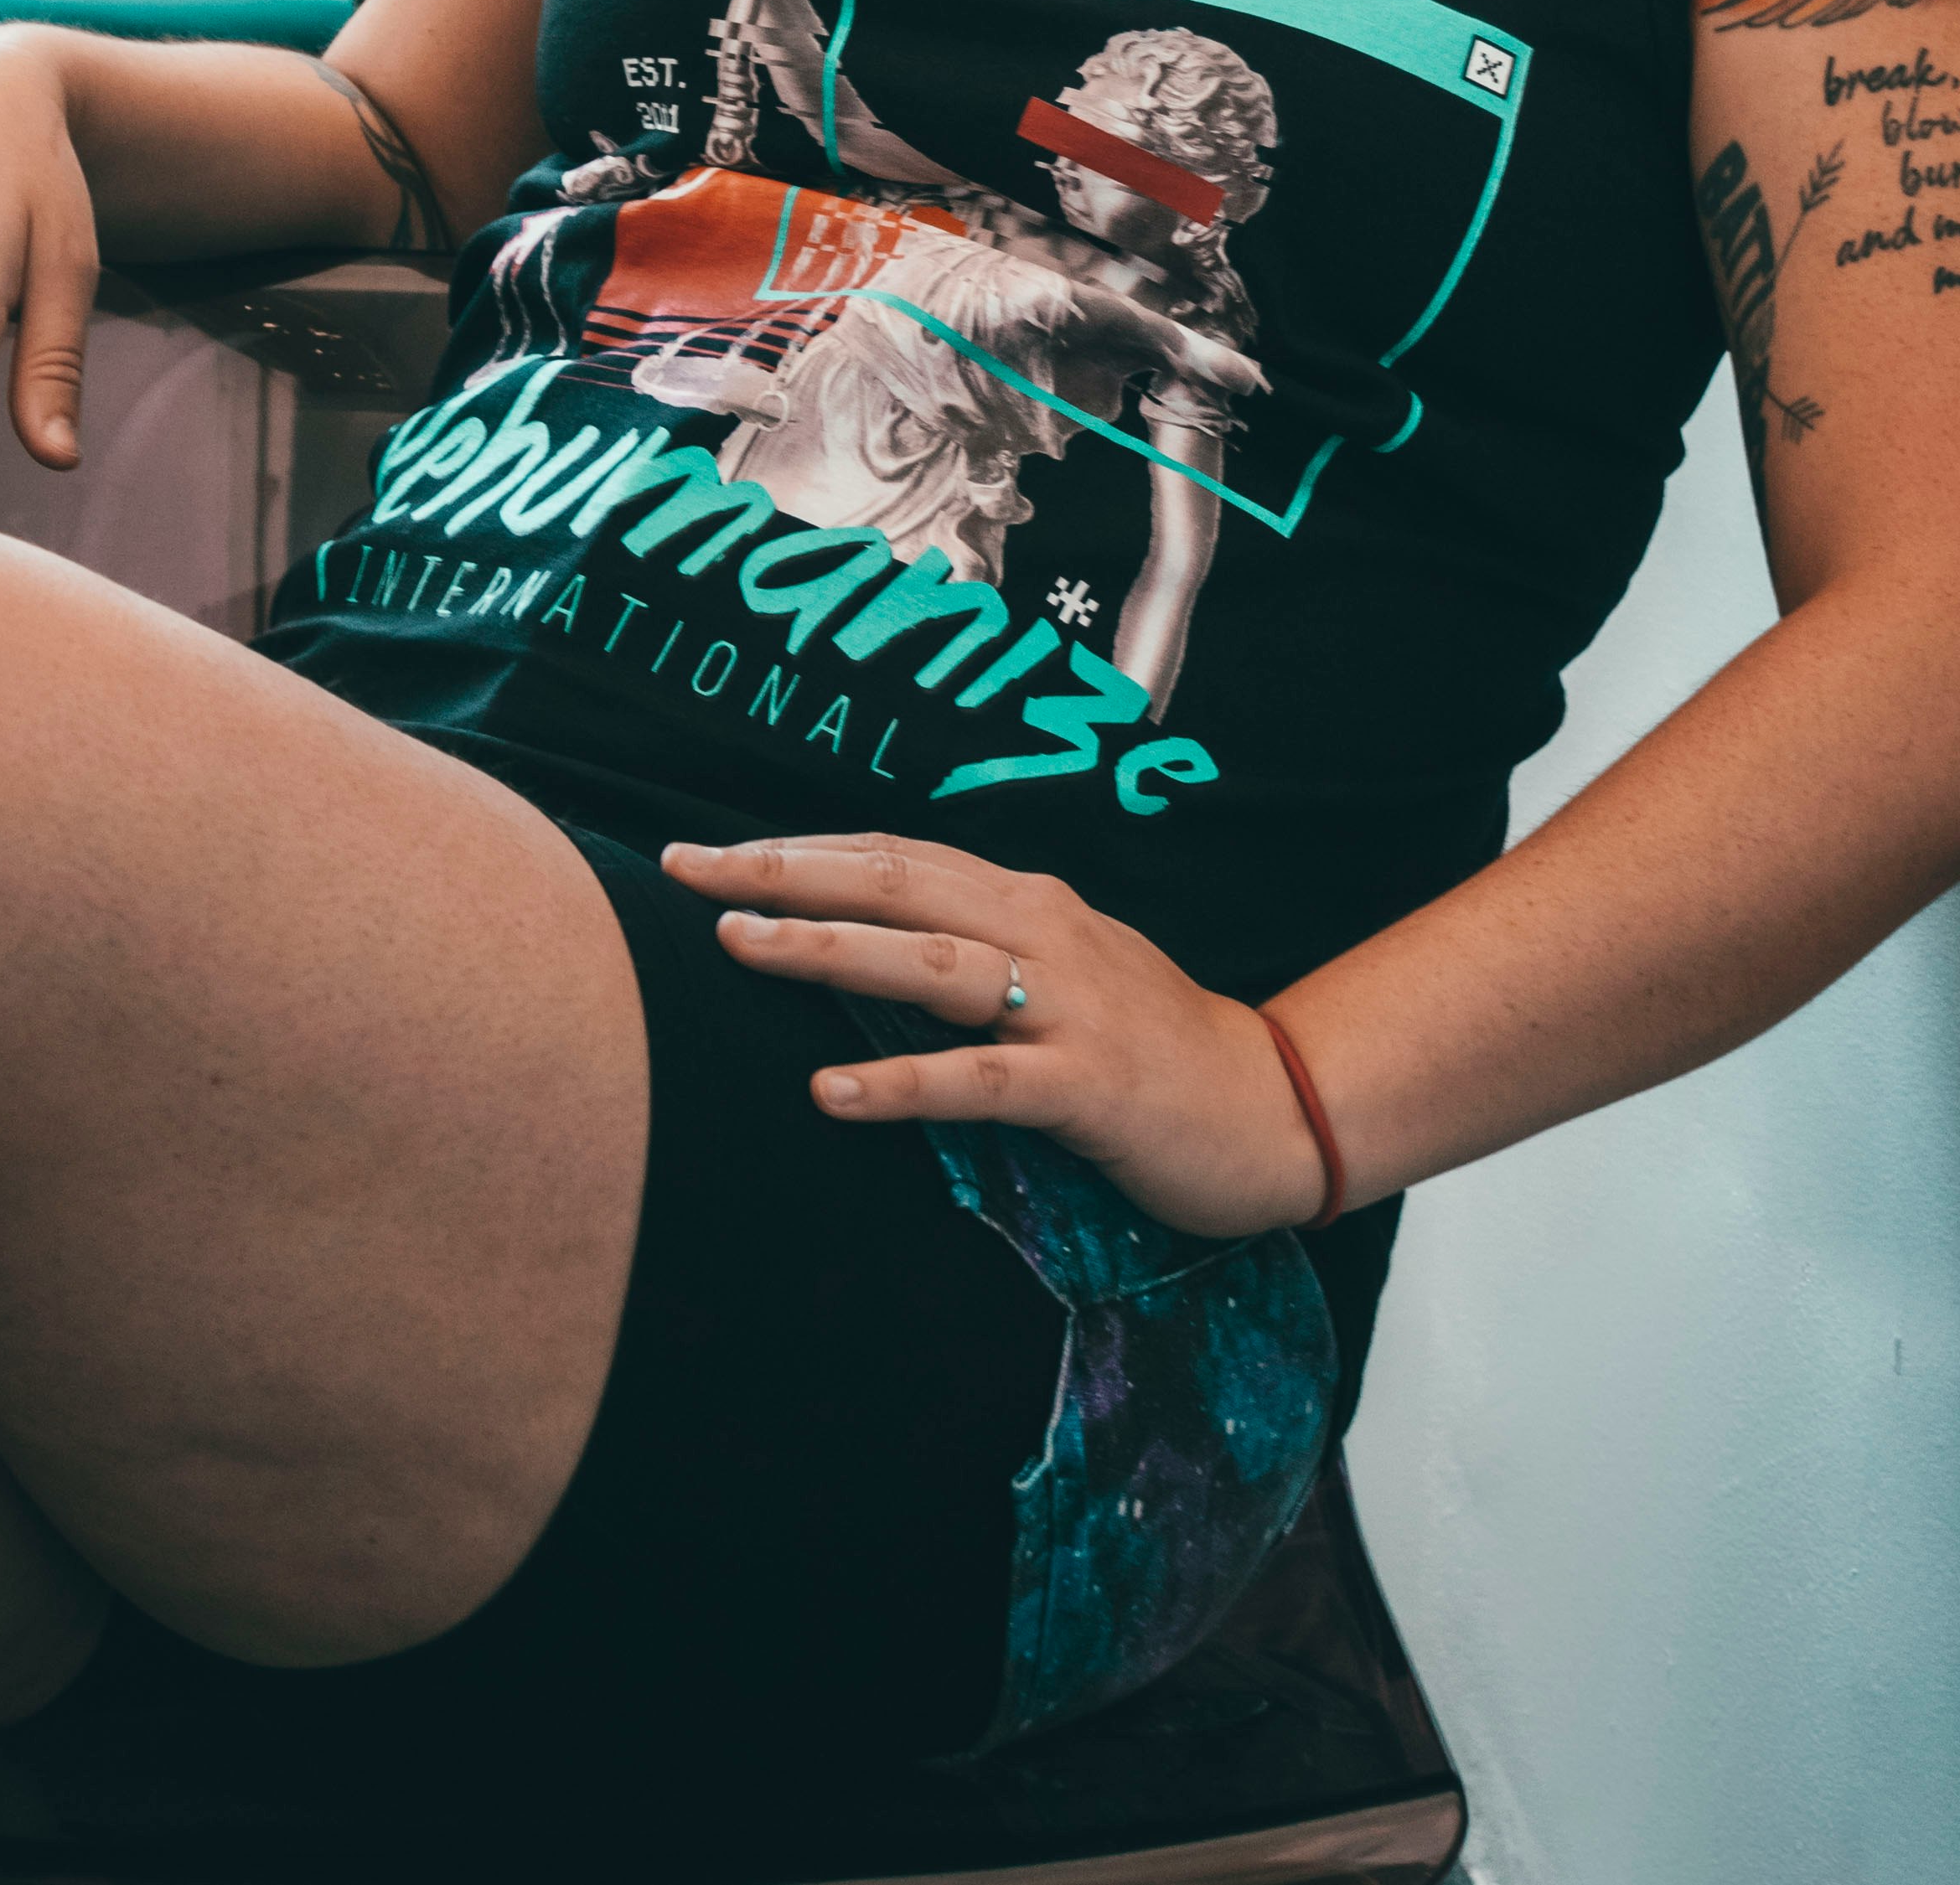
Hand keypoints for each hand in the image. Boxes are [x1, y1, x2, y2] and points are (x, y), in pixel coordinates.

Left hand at [664, 829, 1328, 1237]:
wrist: (1274, 1109)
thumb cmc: (1152, 1048)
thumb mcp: (1062, 976)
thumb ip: (979, 954)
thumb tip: (871, 944)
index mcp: (1029, 904)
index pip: (896, 857)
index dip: (802, 850)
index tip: (712, 853)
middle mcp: (1043, 932)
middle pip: (895, 883)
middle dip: (784, 872)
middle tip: (685, 867)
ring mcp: (1067, 1006)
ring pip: (927, 963)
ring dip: (826, 949)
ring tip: (736, 946)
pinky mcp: (1087, 1087)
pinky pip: (979, 1081)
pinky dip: (901, 1081)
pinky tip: (829, 1090)